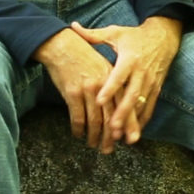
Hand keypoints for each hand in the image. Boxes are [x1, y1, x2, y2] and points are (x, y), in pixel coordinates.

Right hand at [32, 28, 124, 153]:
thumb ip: (113, 85)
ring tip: (93, 145)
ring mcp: (89, 89)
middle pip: (112, 116)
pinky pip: (78, 117)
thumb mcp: (104, 67)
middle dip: (111, 136)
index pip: (126, 105)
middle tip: (109, 149)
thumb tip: (120, 107)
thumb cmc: (85, 57)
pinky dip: (78, 129)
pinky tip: (78, 134)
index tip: (130, 139)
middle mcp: (105, 85)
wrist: (63, 45)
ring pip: (95, 120)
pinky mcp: (72, 92)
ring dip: (94, 136)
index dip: (128, 124)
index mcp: (115, 78)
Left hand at [69, 16, 181, 145]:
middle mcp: (141, 72)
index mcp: (129, 58)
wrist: (164, 37)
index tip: (99, 101)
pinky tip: (134, 133)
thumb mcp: (116, 33)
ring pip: (141, 104)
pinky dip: (142, 121)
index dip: (109, 88)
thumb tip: (73, 27)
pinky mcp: (156, 88)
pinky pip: (150, 107)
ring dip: (132, 121)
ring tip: (122, 137)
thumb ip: (94, 35)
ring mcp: (150, 82)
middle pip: (131, 95)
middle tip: (112, 128)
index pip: (119, 75)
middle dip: (122, 113)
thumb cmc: (135, 36)